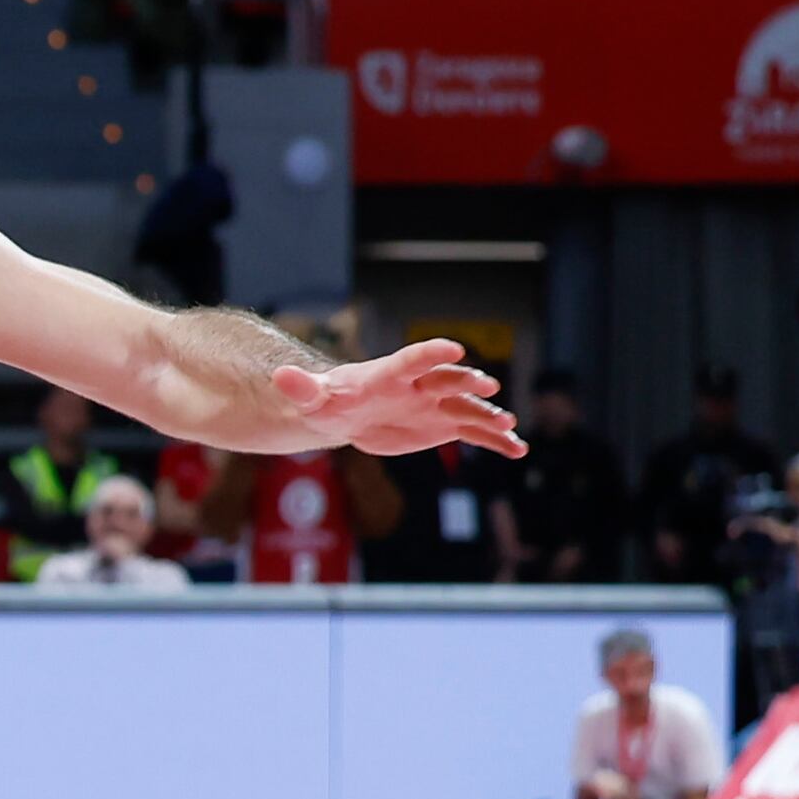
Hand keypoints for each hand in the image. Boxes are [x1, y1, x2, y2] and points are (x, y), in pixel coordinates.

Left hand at [268, 339, 521, 458]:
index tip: (454, 348)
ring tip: (508, 427)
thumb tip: (280, 377)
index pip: (412, 360)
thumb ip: (301, 388)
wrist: (345, 415)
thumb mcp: (310, 398)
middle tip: (486, 387)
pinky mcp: (444, 426)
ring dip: (488, 416)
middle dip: (466, 382)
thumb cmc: (327, 401)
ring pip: (467, 409)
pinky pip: (474, 433)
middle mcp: (420, 386)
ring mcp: (436, 405)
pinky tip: (517, 450)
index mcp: (389, 374)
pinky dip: (495, 441)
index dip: (431, 354)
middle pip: (447, 380)